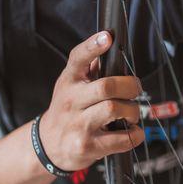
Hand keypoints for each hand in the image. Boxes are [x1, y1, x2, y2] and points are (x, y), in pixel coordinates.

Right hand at [37, 31, 144, 172]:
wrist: (47, 145)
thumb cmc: (67, 110)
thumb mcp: (70, 85)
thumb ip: (89, 68)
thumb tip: (109, 43)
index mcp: (69, 81)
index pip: (78, 58)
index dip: (93, 46)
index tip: (107, 37)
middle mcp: (71, 101)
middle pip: (107, 86)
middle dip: (130, 86)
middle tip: (135, 89)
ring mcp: (78, 125)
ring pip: (115, 109)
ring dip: (132, 111)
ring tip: (131, 114)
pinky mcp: (87, 146)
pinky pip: (121, 139)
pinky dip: (134, 135)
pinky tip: (132, 132)